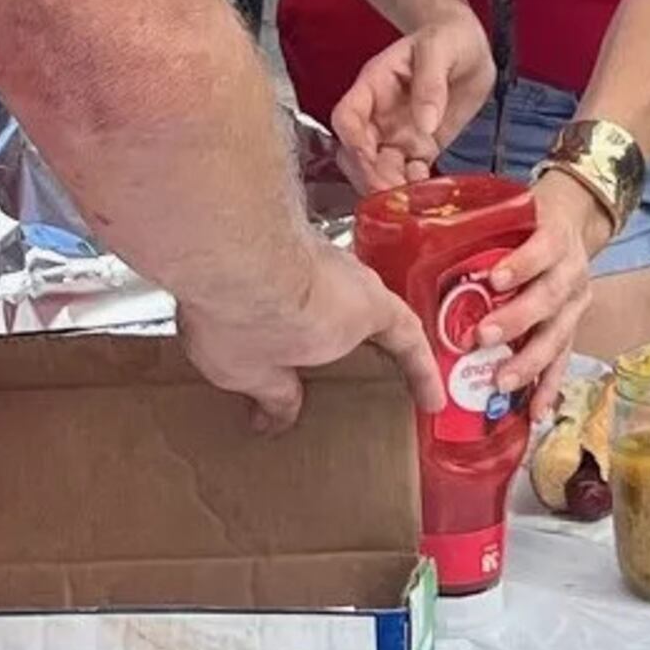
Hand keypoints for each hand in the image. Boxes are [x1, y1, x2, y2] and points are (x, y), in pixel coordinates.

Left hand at [178, 243, 444, 427]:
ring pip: (332, 287)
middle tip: (363, 362)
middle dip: (367, 337)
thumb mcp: (259, 374)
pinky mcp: (279, 233)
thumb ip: (275, 396)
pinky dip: (284, 292)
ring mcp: (315, 249)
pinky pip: (292, 270)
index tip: (430, 397)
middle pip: (371, 307)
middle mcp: (348, 276)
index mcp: (364, 313)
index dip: (422, 371)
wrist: (220, 244)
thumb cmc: (254, 306)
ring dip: (323, 312)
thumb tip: (275, 416)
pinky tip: (254, 303)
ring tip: (299, 338)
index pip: (409, 340)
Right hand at [331, 14, 497, 191]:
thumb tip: (425, 124)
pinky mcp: (420, 148)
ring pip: (379, 169)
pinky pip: (408, 175)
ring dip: (389, 187)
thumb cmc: (447, 37)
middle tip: (392, 191)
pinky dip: (413, 188)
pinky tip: (428, 192)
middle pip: (357, 152)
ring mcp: (398, 134)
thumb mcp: (439, 48)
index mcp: (373, 86)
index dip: (351, 140)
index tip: (369, 156)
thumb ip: (430, 83)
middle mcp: (379, 115)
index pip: (346, 116)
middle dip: (369, 174)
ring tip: (411, 198)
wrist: (468, 47)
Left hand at [476, 170, 604, 396]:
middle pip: (549, 298)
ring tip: (502, 382)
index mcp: (555, 236)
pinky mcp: (574, 329)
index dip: (521, 265)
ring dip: (529, 362)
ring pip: (557, 335)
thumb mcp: (513, 211)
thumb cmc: (528, 220)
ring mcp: (576, 304)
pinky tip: (534, 413)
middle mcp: (571, 272)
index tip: (493, 279)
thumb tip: (415, 238)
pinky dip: (547, 387)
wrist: (574, 220)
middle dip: (516, 320)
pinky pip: (562, 361)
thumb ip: (478, 227)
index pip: (542, 248)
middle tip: (482, 337)